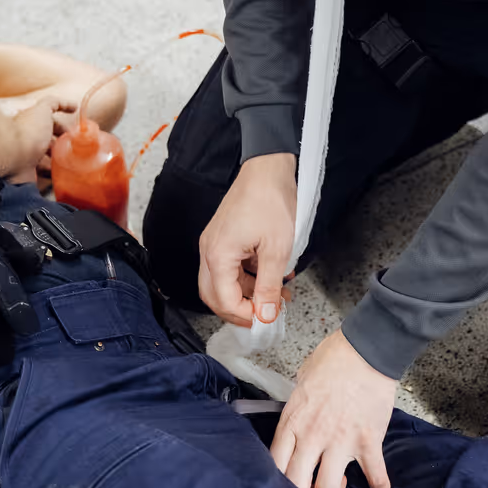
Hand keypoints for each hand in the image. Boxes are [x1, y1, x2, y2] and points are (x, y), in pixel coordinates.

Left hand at [7, 93, 72, 182]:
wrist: (13, 158)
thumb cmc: (27, 132)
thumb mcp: (43, 110)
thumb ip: (55, 103)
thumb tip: (73, 105)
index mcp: (31, 124)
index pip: (49, 123)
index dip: (63, 127)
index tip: (75, 132)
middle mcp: (28, 140)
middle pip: (48, 141)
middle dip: (62, 145)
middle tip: (76, 149)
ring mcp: (27, 158)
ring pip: (47, 159)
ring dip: (59, 161)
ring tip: (72, 163)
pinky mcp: (28, 173)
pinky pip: (43, 174)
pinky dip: (53, 174)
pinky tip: (62, 174)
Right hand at [198, 152, 296, 326]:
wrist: (267, 168)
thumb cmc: (270, 200)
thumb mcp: (277, 249)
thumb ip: (269, 286)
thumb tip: (265, 314)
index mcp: (218, 255)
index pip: (224, 300)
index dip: (245, 315)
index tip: (267, 319)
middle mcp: (209, 251)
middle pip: (215, 296)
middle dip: (241, 310)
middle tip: (266, 315)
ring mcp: (214, 243)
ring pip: (224, 282)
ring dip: (249, 293)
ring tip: (278, 295)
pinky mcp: (223, 238)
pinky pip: (230, 267)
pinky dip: (249, 277)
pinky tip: (272, 276)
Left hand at [271, 329, 395, 487]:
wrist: (367, 349)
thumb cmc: (334, 358)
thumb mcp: (301, 381)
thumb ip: (297, 405)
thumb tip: (299, 414)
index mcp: (293, 421)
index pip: (274, 463)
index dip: (278, 481)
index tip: (287, 483)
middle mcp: (312, 436)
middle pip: (296, 485)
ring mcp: (340, 441)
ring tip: (341, 486)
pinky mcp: (368, 441)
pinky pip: (375, 476)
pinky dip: (379, 486)